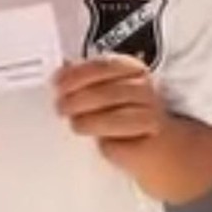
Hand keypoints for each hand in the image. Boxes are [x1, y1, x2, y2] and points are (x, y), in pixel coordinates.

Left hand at [56, 55, 167, 172]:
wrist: (153, 145)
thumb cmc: (123, 113)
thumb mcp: (102, 90)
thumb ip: (84, 79)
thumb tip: (61, 71)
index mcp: (129, 67)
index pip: (102, 66)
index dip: (77, 75)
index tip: (58, 84)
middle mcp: (143, 86)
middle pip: (107, 92)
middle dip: (78, 100)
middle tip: (61, 108)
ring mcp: (151, 111)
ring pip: (116, 116)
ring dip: (90, 122)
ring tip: (76, 125)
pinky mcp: (152, 138)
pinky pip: (124, 139)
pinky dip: (109, 143)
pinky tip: (100, 142)